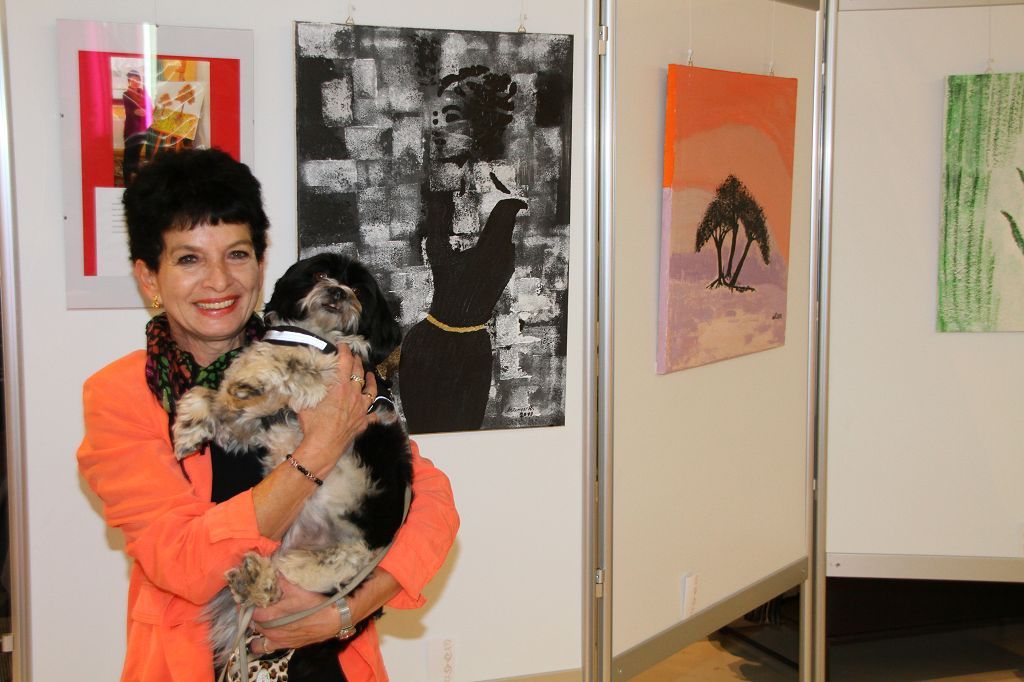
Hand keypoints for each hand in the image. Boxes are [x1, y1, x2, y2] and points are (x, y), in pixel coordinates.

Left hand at [250, 577, 339, 651]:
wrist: (333, 620)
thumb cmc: (314, 604)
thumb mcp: (297, 588)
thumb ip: (280, 580)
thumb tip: (270, 569)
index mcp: (270, 616)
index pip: (250, 610)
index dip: (248, 603)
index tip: (248, 597)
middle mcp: (270, 631)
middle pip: (253, 622)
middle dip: (254, 613)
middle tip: (258, 604)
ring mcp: (277, 640)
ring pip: (258, 634)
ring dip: (258, 626)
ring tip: (264, 618)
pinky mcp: (285, 645)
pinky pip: (265, 647)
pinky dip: (262, 642)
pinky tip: (267, 634)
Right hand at [294, 347, 378, 477]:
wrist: (323, 447)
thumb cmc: (313, 425)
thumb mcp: (304, 403)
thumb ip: (306, 389)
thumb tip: (300, 380)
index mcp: (340, 387)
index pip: (345, 363)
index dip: (345, 351)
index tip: (343, 346)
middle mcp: (354, 395)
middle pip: (359, 374)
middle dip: (357, 362)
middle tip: (355, 357)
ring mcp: (361, 409)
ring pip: (371, 391)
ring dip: (371, 381)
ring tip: (370, 375)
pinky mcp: (363, 422)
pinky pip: (372, 415)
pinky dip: (373, 412)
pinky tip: (375, 411)